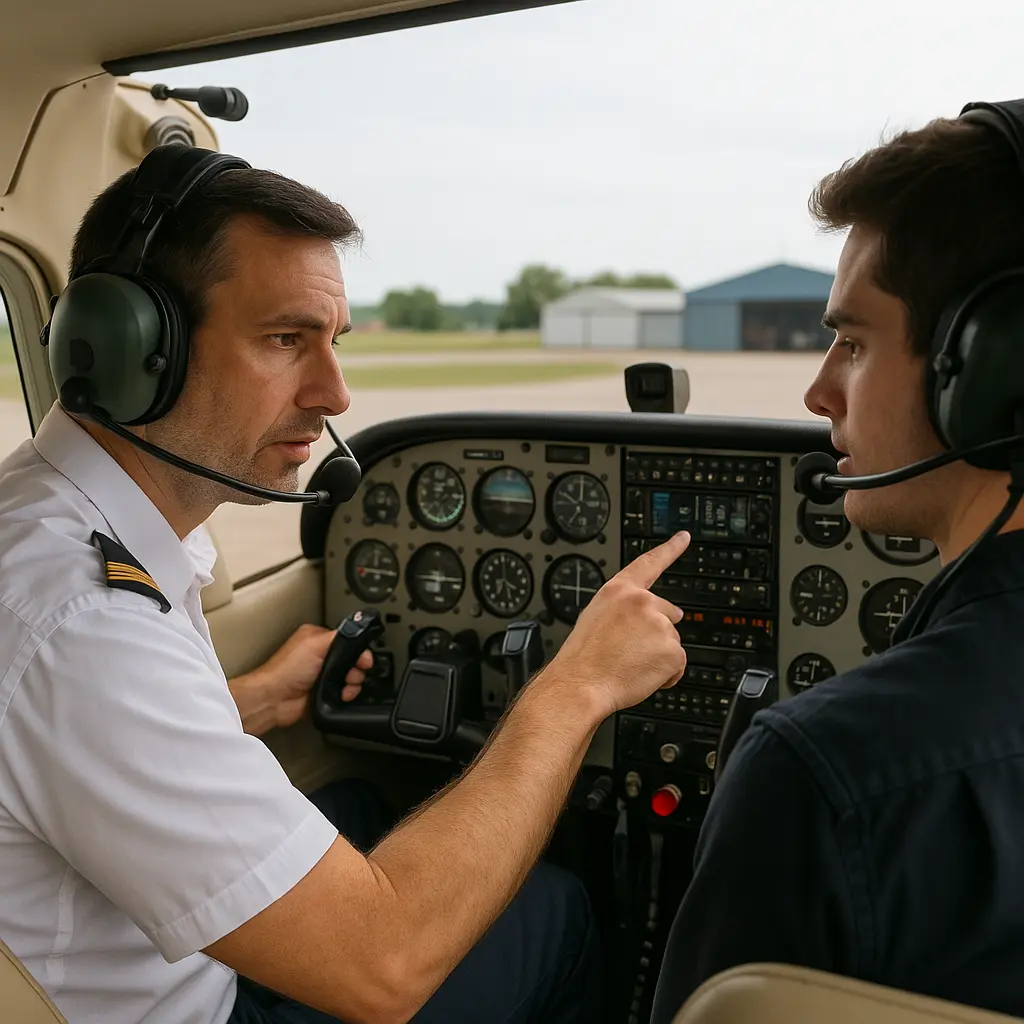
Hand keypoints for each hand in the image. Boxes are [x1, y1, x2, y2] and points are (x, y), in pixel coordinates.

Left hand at [257, 623, 373, 729]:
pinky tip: (341, 695)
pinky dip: (347, 694)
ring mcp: (323, 676)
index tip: (364, 660)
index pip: (348, 640)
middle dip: (357, 668)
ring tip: (344, 686)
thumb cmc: (285, 670)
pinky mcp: (325, 692)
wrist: (274, 699)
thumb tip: (357, 631)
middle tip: (351, 673)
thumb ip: (339, 635)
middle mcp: (321, 656)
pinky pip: (345, 692)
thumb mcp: (315, 643)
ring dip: (353, 683)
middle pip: (353, 660)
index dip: (359, 650)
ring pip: (352, 677)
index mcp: (318, 639)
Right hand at [545, 531, 689, 718]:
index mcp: (619, 591)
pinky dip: (666, 675)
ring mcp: (659, 624)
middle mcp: (642, 602)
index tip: (683, 537)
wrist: (581, 683)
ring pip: (671, 642)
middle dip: (656, 634)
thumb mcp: (596, 618)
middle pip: (668, 616)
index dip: (670, 549)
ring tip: (630, 665)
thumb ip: (625, 609)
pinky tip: (643, 676)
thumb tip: (652, 614)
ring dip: (658, 657)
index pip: (649, 563)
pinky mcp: (672, 650)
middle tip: (631, 651)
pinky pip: (677, 665)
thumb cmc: (584, 657)